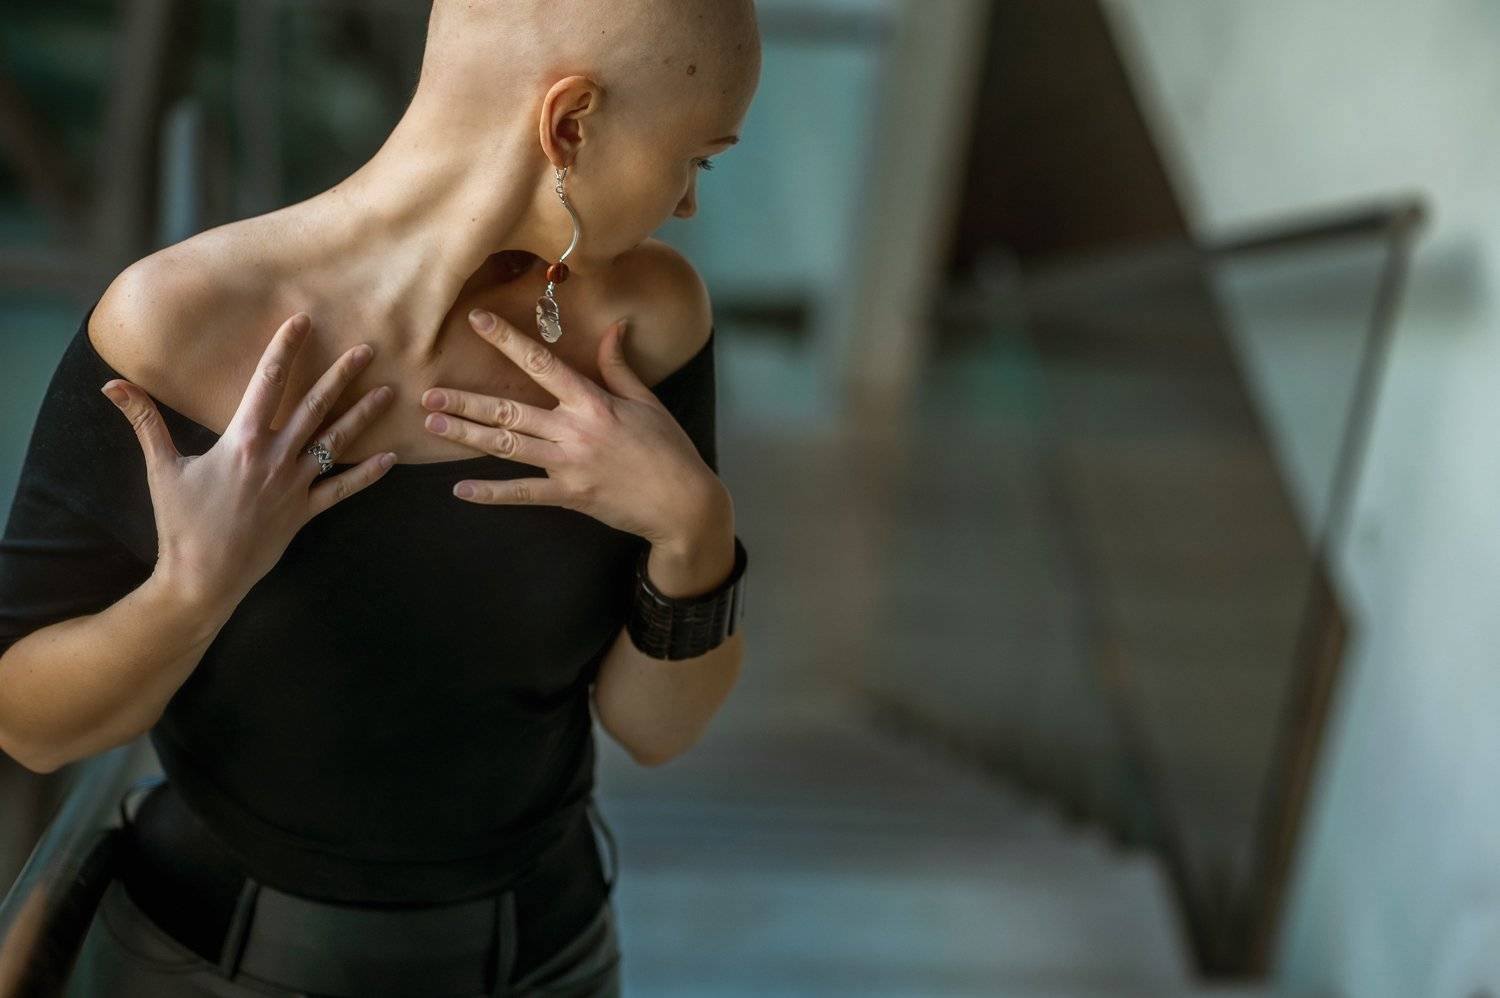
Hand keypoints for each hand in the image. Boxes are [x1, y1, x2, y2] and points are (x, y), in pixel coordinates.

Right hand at [102, 312, 396, 610]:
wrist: (202, 578)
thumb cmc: (180, 523)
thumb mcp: (160, 468)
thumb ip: (144, 422)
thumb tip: (112, 385)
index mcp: (242, 440)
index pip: (267, 382)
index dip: (285, 348)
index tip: (303, 320)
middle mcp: (276, 457)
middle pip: (314, 406)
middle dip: (342, 375)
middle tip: (368, 349)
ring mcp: (295, 485)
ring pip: (336, 442)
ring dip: (363, 415)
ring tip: (389, 392)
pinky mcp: (306, 512)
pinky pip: (342, 489)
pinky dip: (367, 474)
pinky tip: (391, 458)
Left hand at [418, 308, 719, 545]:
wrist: (684, 503)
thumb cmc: (669, 449)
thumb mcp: (647, 402)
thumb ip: (619, 366)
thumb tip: (615, 327)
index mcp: (593, 402)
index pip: (541, 362)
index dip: (507, 340)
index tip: (478, 322)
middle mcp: (575, 430)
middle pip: (510, 409)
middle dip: (467, 399)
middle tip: (429, 391)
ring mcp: (569, 465)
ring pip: (507, 446)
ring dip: (467, 435)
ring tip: (433, 424)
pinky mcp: (570, 495)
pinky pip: (523, 493)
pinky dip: (491, 493)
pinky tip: (460, 489)